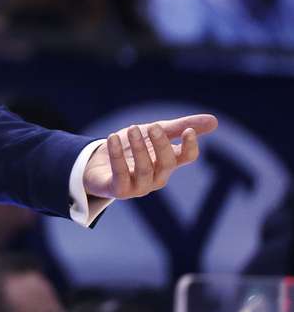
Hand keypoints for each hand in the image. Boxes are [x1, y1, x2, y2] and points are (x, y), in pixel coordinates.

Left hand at [83, 114, 215, 199]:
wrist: (95, 162)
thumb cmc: (129, 148)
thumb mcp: (152, 133)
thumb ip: (178, 127)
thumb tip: (215, 121)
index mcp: (167, 162)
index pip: (186, 157)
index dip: (190, 146)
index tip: (188, 131)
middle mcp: (157, 177)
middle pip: (167, 163)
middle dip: (161, 144)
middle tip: (153, 126)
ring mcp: (139, 186)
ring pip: (145, 170)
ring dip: (139, 149)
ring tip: (131, 129)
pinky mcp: (119, 190)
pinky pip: (121, 174)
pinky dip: (117, 156)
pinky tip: (112, 138)